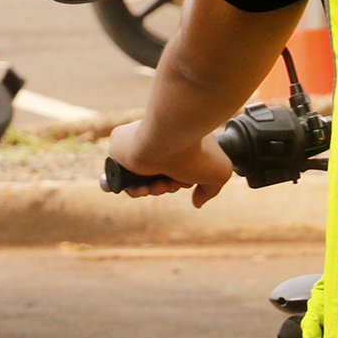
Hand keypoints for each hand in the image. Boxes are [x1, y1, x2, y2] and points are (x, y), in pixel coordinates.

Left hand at [106, 119, 235, 206]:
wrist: (171, 135)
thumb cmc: (195, 150)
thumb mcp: (218, 172)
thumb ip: (210, 189)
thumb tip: (197, 202)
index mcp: (178, 140)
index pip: (176, 167)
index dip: (181, 181)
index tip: (186, 182)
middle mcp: (158, 140)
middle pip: (159, 174)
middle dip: (168, 186)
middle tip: (173, 182)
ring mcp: (138, 144)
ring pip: (142, 178)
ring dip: (154, 189)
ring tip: (160, 184)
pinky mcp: (120, 148)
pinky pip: (124, 178)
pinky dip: (135, 189)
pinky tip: (145, 187)